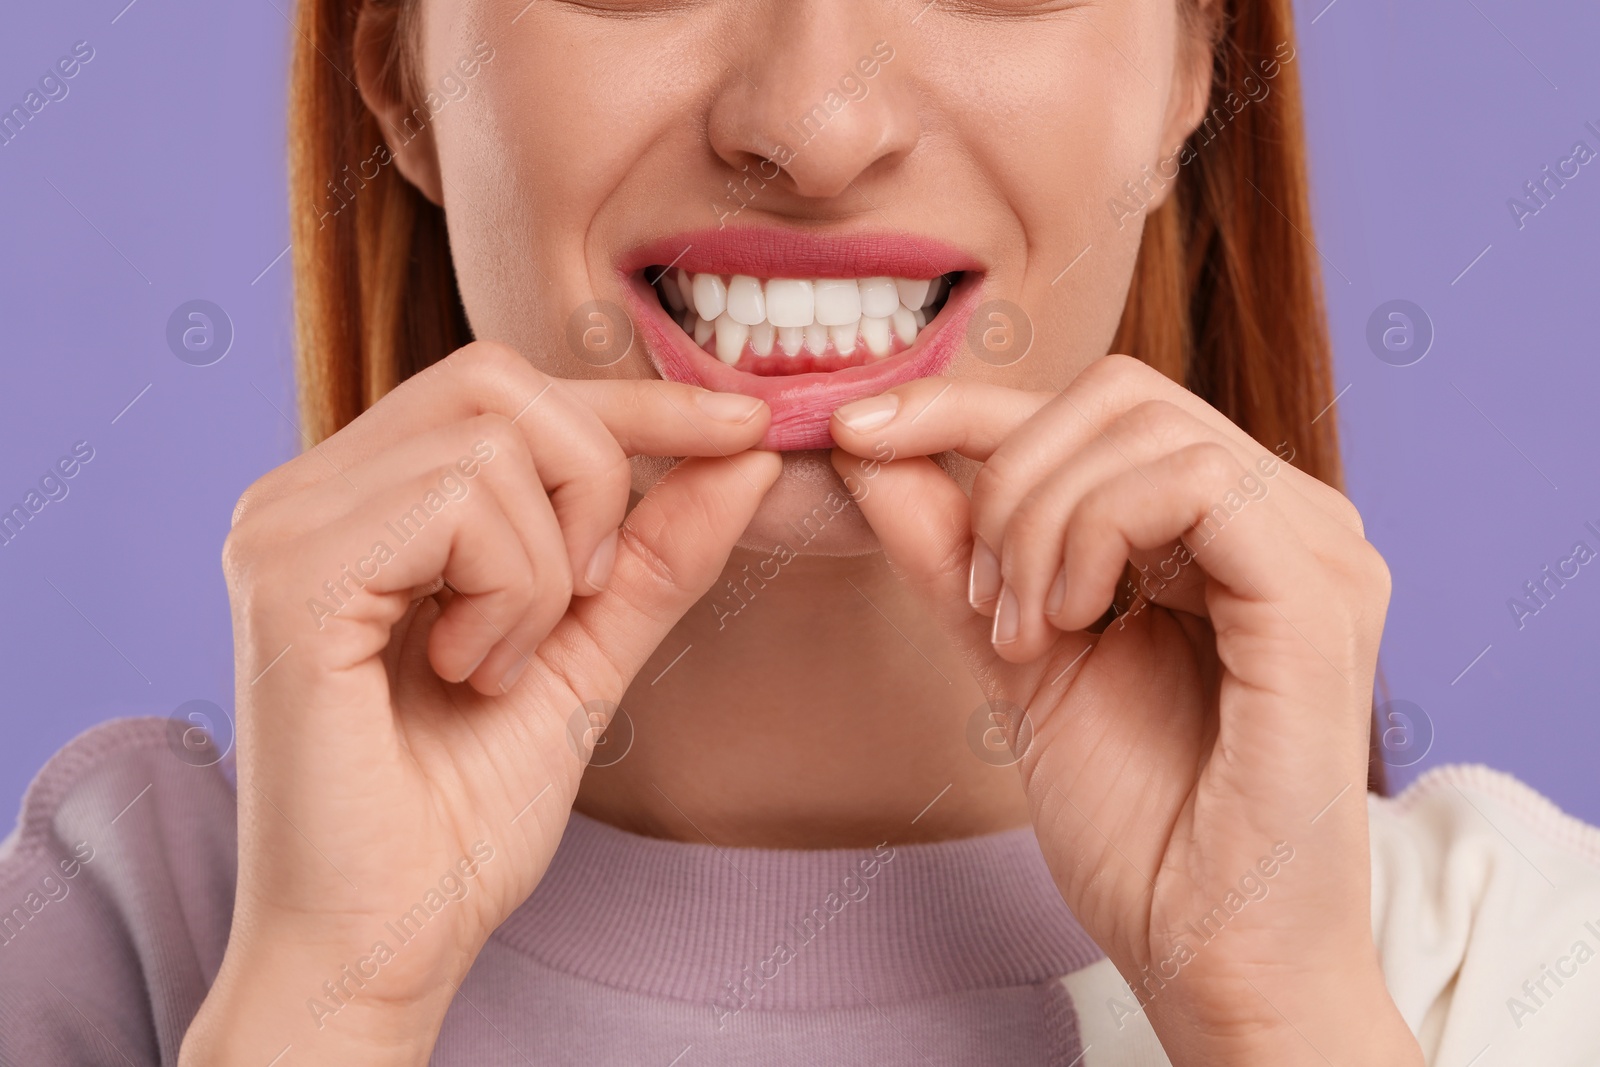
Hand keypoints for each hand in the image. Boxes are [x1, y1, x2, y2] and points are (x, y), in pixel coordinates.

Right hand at [181, 342, 779, 1065]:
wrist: (382, 945)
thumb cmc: (457, 820)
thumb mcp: (585, 660)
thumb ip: (654, 555)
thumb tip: (745, 452)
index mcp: (360, 502)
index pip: (508, 389)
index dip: (637, 398)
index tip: (747, 428)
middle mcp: (305, 491)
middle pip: (500, 380)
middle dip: (593, 481)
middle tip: (578, 604)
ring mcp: (284, 524)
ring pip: (493, 438)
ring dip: (548, 568)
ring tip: (500, 665)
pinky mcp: (289, 572)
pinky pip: (459, 502)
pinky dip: (509, 592)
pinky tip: (465, 673)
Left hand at [830, 355, 1421, 1066]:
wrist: (1205, 950)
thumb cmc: (1138, 823)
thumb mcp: (1017, 656)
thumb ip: (953, 552)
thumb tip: (872, 451)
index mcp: (1226, 526)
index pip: (1095, 408)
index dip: (965, 402)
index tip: (856, 431)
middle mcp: (1285, 516)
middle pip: (1118, 394)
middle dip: (1006, 480)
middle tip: (984, 604)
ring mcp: (1317, 548)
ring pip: (1145, 428)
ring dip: (1040, 520)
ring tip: (1026, 635)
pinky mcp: (1321, 593)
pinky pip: (1192, 484)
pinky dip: (1096, 535)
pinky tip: (1072, 625)